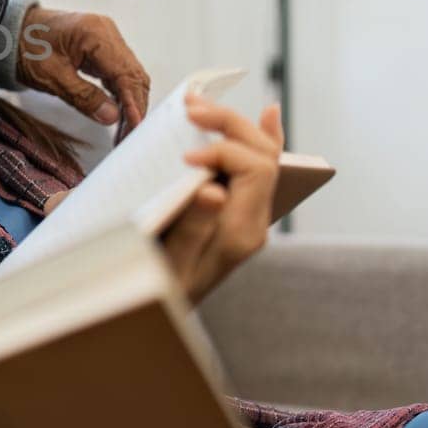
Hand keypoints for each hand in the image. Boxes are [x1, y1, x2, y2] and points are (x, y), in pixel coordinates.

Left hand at [17, 7, 151, 136]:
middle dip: (135, 106)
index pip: (126, 74)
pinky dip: (119, 93)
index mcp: (96, 34)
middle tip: (130, 135)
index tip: (135, 127)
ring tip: (124, 130)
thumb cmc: (25, 46)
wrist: (9, 30)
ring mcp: (105, 38)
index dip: (134, 103)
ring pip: (128, 74)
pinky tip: (117, 113)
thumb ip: (83, 96)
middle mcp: (107, 32)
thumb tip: (112, 116)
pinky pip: (117, 71)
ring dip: (129, 101)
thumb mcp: (51, 76)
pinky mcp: (100, 46)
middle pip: (133, 74)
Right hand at [160, 97, 283, 302]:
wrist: (161, 322)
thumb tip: (213, 190)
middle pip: (263, 155)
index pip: (255, 170)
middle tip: (192, 109)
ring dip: (236, 126)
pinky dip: (264, 140)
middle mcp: (254, 223)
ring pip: (264, 157)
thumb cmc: (158, 292)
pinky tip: (269, 115)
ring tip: (203, 105)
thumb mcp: (168, 264)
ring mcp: (248, 219)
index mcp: (241, 234)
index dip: (223, 151)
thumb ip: (192, 228)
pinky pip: (260, 171)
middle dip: (231, 125)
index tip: (184, 157)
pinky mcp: (235, 215)